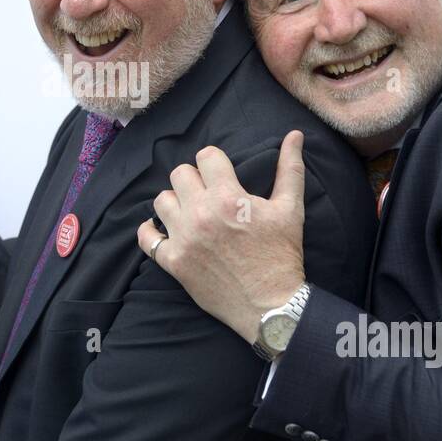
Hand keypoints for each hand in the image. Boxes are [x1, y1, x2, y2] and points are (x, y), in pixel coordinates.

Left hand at [137, 130, 307, 342]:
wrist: (270, 305)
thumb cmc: (282, 255)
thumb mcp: (291, 209)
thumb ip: (290, 168)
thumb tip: (295, 134)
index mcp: (229, 197)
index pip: (206, 156)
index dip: (214, 162)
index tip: (220, 173)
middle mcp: (201, 214)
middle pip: (179, 174)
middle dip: (193, 179)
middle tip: (206, 193)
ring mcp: (184, 238)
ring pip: (161, 201)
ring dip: (174, 203)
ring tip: (189, 213)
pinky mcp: (174, 262)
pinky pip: (146, 238)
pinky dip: (151, 231)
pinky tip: (163, 230)